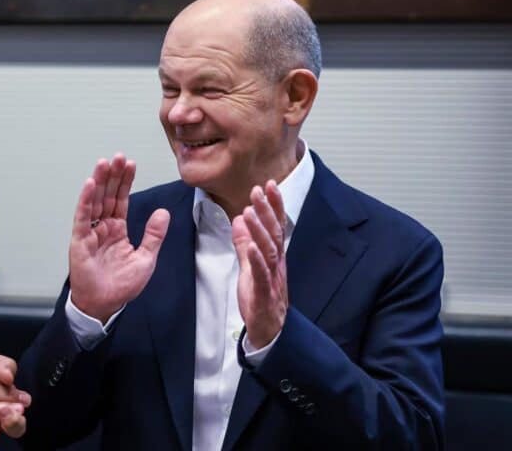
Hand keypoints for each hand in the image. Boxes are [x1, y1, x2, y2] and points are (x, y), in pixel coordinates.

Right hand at [69, 154, 170, 322]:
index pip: (121, 200)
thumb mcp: (146, 259)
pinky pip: (82, 216)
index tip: (131, 164)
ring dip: (99, 182)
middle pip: (108, 196)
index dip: (125, 182)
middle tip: (118, 157)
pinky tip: (90, 184)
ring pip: (95, 201)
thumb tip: (163, 213)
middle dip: (113, 176)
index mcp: (117, 230)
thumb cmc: (121, 286)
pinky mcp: (80, 240)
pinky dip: (86, 199)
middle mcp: (102, 227)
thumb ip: (153, 235)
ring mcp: (90, 232)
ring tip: (105, 163)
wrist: (105, 305)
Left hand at [232, 181, 288, 348]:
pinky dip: (257, 259)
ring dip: (260, 230)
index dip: (273, 205)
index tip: (268, 185)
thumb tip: (238, 219)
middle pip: (274, 233)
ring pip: (269, 250)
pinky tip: (251, 247)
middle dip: (267, 210)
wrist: (269, 330)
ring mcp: (273, 278)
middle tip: (258, 190)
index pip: (276, 226)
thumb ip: (245, 243)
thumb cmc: (261, 297)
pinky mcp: (265, 293)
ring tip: (250, 211)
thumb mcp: (250, 265)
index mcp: (274, 256)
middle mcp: (277, 263)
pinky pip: (262, 274)